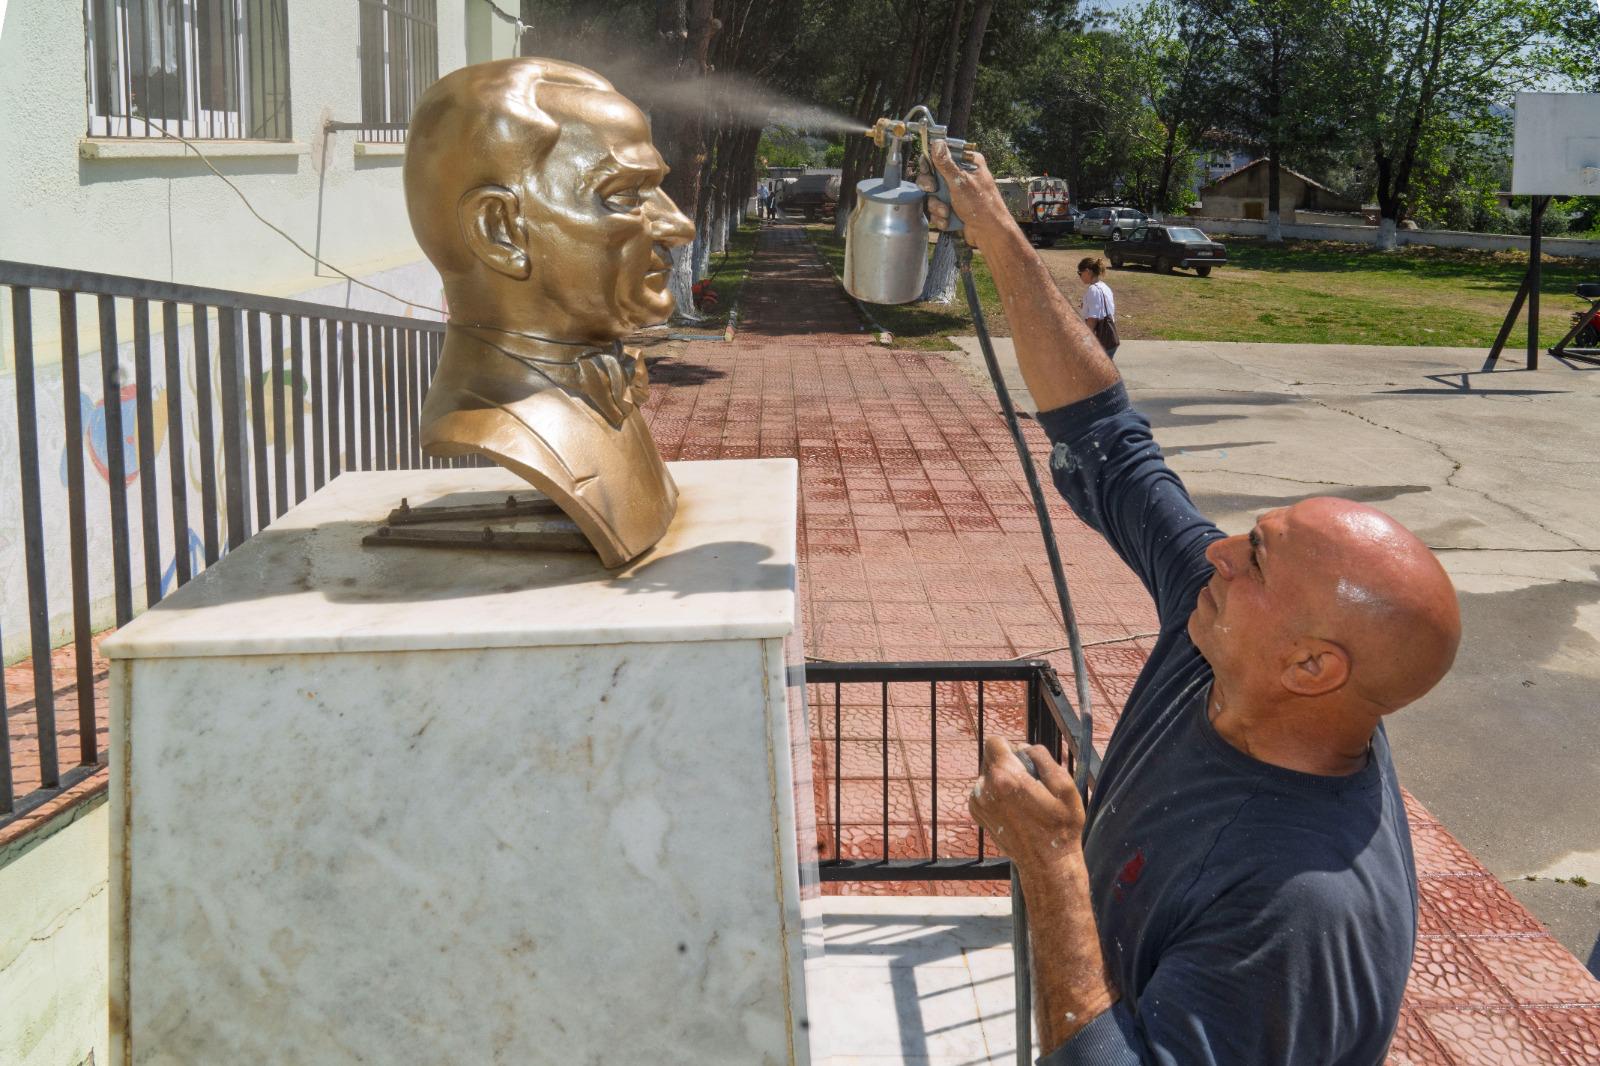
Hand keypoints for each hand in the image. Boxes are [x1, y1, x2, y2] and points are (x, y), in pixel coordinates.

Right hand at [919, 139, 1008, 247]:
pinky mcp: (953, 206)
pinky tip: (948, 220)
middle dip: (931, 187)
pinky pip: (937, 207)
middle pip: (933, 174)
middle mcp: (962, 175)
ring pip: (933, 193)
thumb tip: (937, 143)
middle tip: (933, 190)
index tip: (928, 170)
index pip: (943, 154)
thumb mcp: (961, 182)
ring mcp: (956, 191)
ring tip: (946, 212)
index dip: (931, 162)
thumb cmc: (981, 206)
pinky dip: (940, 216)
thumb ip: (946, 164)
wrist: (989, 233)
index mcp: (968, 162)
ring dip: (936, 205)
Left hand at [968, 738, 1085, 877]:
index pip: (994, 741)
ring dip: (1002, 780)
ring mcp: (979, 802)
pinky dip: (996, 794)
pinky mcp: (977, 813)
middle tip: (1029, 785)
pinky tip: (1014, 809)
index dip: (1011, 747)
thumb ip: (1042, 757)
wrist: (1047, 864)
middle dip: (1008, 764)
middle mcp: (986, 788)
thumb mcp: (1064, 786)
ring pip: (987, 774)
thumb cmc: (1061, 827)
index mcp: (1006, 778)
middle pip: (990, 758)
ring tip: (1023, 801)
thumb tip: (1024, 747)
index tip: (1024, 762)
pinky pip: (984, 790)